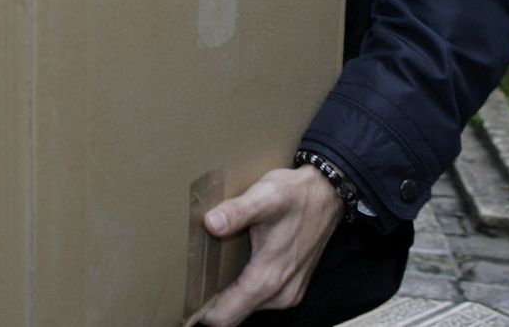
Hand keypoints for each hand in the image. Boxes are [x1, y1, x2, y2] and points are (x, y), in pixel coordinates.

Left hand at [197, 165, 343, 325]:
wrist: (328, 194)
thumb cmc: (295, 195)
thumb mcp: (265, 196)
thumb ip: (238, 211)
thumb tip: (211, 223)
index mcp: (269, 278)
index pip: (226, 317)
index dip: (201, 314)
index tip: (180, 301)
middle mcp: (279, 294)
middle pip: (233, 315)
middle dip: (209, 305)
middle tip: (186, 281)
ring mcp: (287, 293)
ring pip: (245, 308)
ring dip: (226, 297)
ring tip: (203, 272)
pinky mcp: (290, 286)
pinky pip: (257, 299)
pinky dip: (241, 290)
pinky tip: (227, 268)